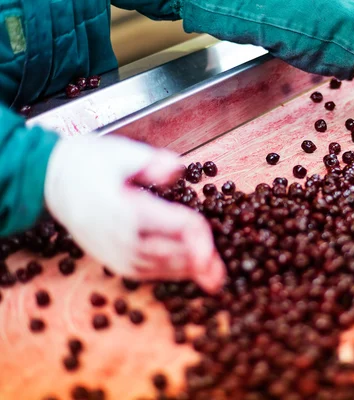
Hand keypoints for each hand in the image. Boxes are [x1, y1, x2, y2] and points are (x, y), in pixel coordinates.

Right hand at [44, 135, 225, 293]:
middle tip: (221, 275)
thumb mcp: (122, 152)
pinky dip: (167, 273)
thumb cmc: (87, 163)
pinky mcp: (110, 258)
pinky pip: (144, 272)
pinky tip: (182, 271)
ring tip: (210, 277)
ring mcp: (115, 252)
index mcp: (131, 211)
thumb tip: (179, 169)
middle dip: (201, 263)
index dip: (202, 236)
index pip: (180, 228)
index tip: (216, 243)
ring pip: (160, 268)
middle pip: (174, 255)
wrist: (50, 179)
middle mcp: (123, 238)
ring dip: (187, 272)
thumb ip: (154, 162)